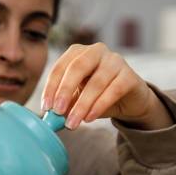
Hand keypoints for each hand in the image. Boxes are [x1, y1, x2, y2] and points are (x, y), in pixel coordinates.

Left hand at [40, 43, 172, 129]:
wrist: (130, 101)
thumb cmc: (99, 96)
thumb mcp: (78, 100)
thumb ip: (65, 105)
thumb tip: (50, 118)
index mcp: (79, 52)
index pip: (61, 67)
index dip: (51, 87)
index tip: (46, 107)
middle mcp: (97, 51)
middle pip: (77, 68)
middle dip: (65, 91)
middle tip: (57, 112)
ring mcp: (115, 61)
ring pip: (96, 82)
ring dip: (82, 105)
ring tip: (73, 123)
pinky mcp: (129, 76)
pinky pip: (113, 90)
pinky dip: (99, 106)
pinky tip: (89, 118)